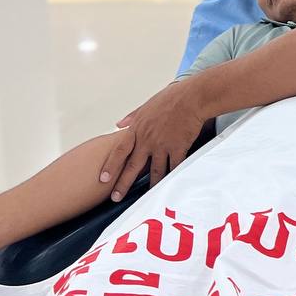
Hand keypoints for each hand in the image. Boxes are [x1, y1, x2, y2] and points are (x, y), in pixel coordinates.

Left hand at [100, 81, 207, 198]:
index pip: (119, 151)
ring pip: (154, 170)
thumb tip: (118, 124)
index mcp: (137, 129)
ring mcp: (163, 145)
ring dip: (150, 185)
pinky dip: (173, 176)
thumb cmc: (171, 98)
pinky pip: (174, 166)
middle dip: (123, 183)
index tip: (103, 178)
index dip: (111, 166)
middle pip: (132, 166)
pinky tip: (171, 184)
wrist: (192, 98)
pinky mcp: (178, 148)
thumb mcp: (147, 105)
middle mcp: (148, 140)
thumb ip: (132, 117)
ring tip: (148, 196)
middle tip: (116, 197)